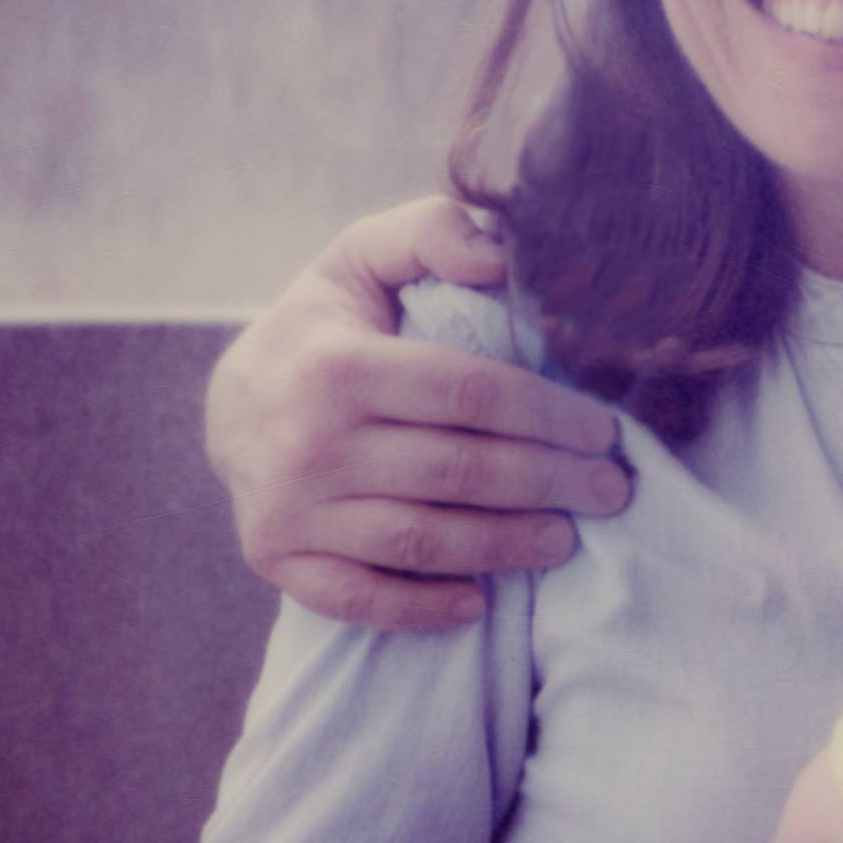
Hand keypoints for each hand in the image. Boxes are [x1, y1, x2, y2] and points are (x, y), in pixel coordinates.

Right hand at [205, 197, 632, 631]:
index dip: (547, 413)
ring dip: (504, 546)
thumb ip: (431, 233)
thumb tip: (497, 258)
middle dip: (549, 483)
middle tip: (611, 491)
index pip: (467, 395)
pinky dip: (420, 609)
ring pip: (420, 540)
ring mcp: (289, 509)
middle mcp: (308, 442)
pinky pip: (356, 598)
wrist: (231, 401)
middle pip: (457, 472)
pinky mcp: (276, 558)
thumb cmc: (326, 325)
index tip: (604, 430)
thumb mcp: (365, 256)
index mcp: (338, 365)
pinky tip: (477, 602)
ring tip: (565, 539)